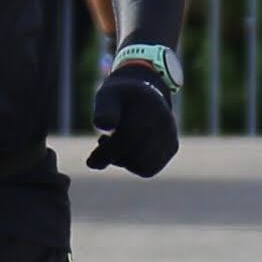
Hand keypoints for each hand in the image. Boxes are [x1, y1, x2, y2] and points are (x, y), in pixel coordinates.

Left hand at [86, 52, 180, 176]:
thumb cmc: (120, 97)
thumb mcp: (108, 96)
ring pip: (142, 166)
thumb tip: (103, 125)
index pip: (126, 140)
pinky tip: (129, 150)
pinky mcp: (172, 148)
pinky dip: (135, 165)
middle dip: (113, 156)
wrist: (145, 92)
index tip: (90, 162)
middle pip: (134, 156)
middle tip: (102, 142)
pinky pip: (149, 168)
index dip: (105, 154)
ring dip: (124, 161)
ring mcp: (170, 136)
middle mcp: (163, 123)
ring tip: (117, 143)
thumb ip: (104, 110)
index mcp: (147, 108)